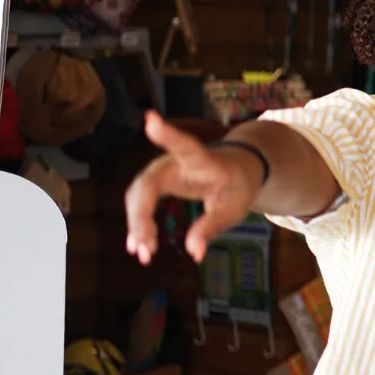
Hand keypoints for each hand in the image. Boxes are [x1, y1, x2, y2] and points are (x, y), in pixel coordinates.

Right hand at [125, 112, 264, 264]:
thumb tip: (194, 252)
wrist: (237, 170)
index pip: (185, 145)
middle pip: (148, 184)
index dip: (168, 134)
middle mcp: (176, 161)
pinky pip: (139, 202)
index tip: (151, 119)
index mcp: (203, 161)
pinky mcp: (156, 182)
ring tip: (143, 255)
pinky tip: (138, 247)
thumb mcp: (234, 208)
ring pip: (138, 195)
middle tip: (144, 249)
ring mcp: (162, 170)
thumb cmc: (237, 185)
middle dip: (141, 216)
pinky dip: (139, 224)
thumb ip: (213, 226)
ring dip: (137, 225)